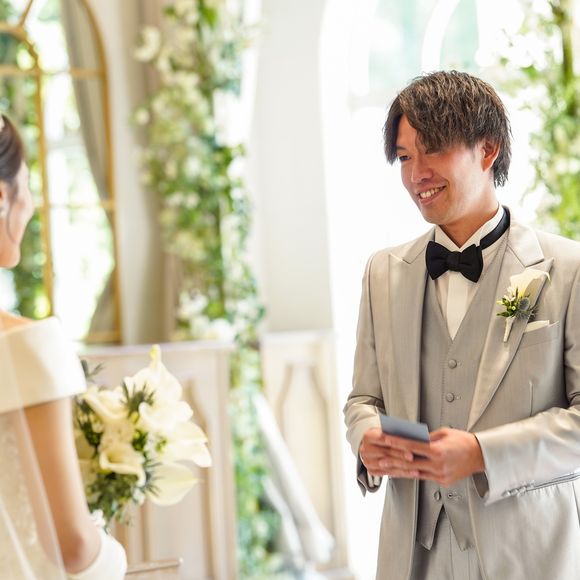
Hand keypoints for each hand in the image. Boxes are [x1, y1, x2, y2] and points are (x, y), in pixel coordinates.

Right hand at [359, 427, 419, 478]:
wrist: (372, 445)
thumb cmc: (383, 436)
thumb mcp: (386, 431)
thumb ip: (396, 434)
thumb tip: (413, 438)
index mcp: (368, 436)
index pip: (383, 439)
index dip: (396, 443)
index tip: (410, 446)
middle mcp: (365, 450)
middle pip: (385, 453)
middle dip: (400, 456)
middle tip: (412, 457)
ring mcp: (367, 461)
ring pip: (388, 466)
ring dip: (403, 468)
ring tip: (415, 469)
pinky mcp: (371, 471)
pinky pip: (389, 474)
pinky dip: (401, 474)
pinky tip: (411, 474)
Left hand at [361, 427, 485, 485]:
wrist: (481, 456)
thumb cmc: (463, 441)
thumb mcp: (443, 433)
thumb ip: (426, 437)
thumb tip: (410, 438)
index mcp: (438, 451)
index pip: (411, 446)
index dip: (396, 442)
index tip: (384, 439)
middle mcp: (438, 465)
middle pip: (409, 461)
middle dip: (392, 458)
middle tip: (377, 457)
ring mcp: (440, 475)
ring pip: (413, 472)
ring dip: (397, 469)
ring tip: (383, 466)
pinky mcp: (442, 481)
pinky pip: (422, 477)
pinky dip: (409, 473)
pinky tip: (398, 471)